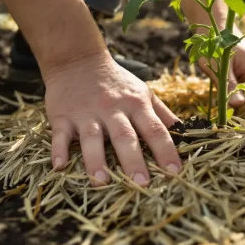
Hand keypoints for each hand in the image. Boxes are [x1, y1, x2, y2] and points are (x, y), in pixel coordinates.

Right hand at [44, 51, 181, 186]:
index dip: (166, 150)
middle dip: (133, 161)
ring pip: (92, 138)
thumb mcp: (143, 92)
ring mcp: (86, 113)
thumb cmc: (116, 82)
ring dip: (96, 161)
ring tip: (101, 183)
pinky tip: (60, 166)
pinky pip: (60, 135)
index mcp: (136, 104)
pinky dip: (59, 150)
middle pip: (124, 137)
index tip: (175, 172)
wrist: (78, 60)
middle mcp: (112, 109)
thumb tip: (185, 133)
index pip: (155, 129)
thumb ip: (162, 114)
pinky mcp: (62, 116)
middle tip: (142, 184)